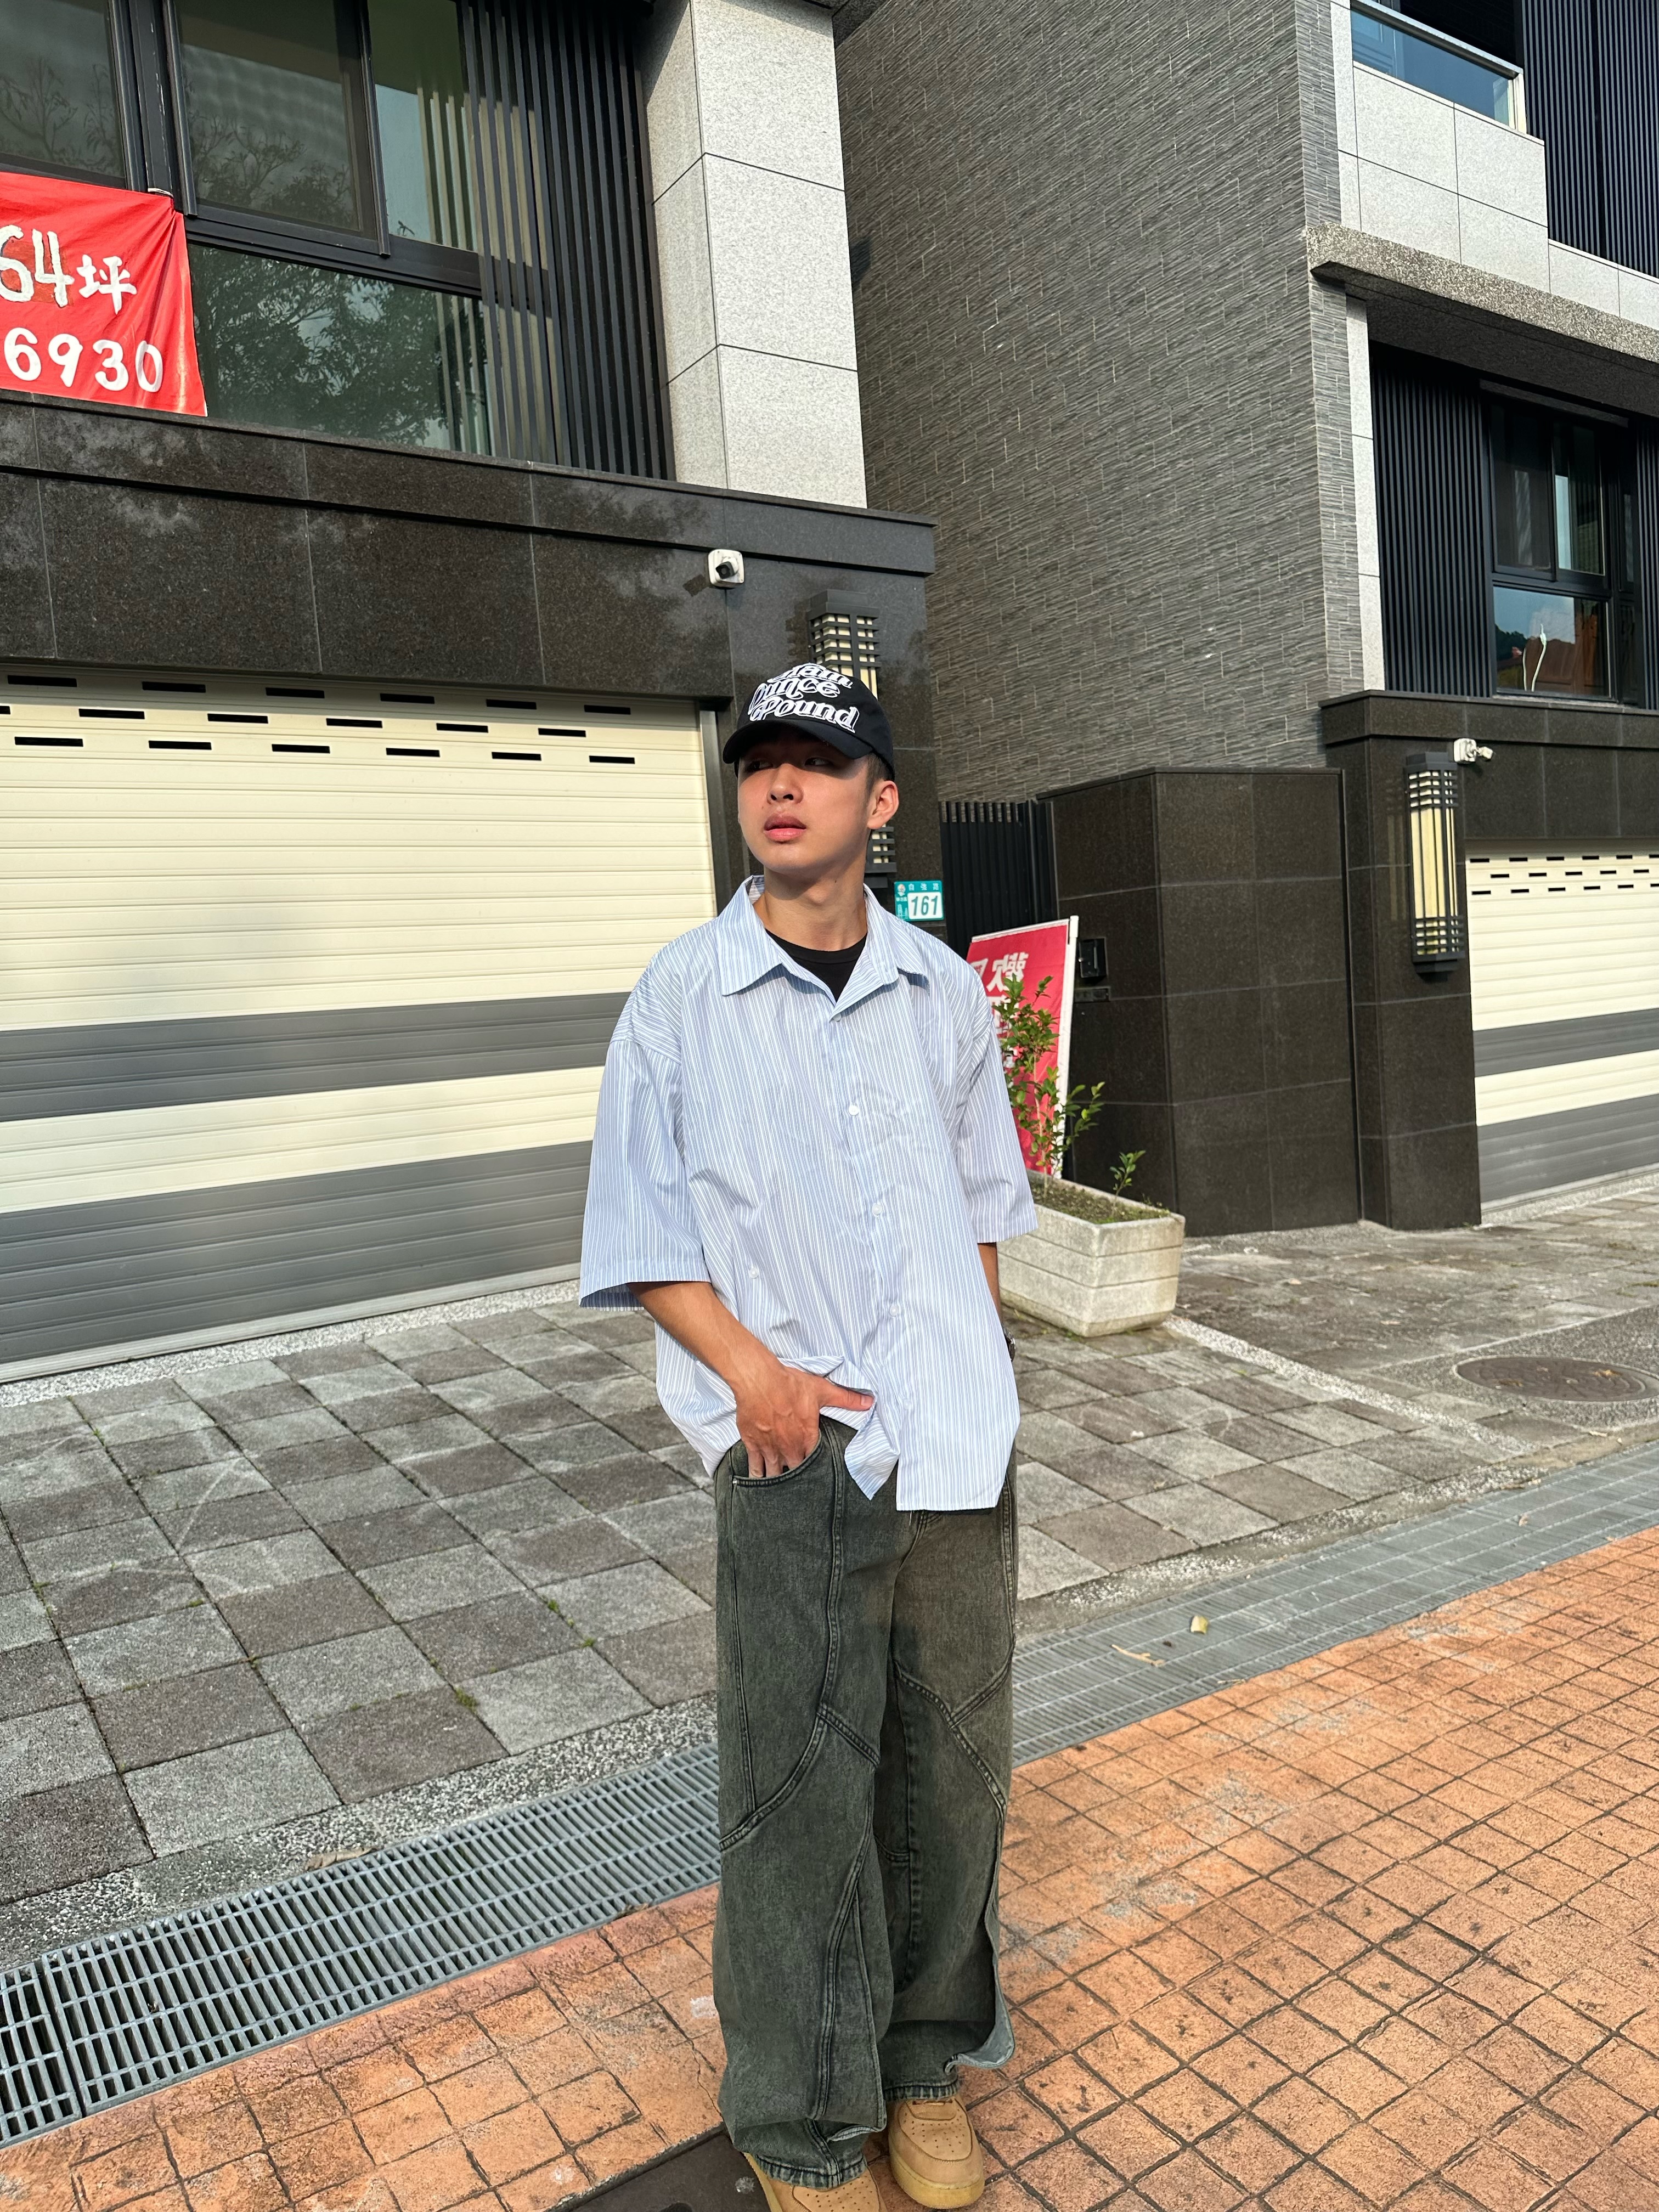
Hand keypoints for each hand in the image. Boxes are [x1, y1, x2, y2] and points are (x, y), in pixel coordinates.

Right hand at [732, 1354, 873, 1477]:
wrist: (760, 1381)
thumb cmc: (790, 1385)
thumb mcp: (822, 1390)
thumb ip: (846, 1399)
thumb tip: (869, 1402)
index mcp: (808, 1437)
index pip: (816, 1461)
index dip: (817, 1468)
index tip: (817, 1472)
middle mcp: (790, 1447)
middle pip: (796, 1472)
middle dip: (798, 1478)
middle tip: (800, 1485)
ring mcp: (770, 1448)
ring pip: (775, 1474)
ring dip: (778, 1482)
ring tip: (780, 1490)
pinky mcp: (753, 1444)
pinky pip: (755, 1466)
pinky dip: (756, 1476)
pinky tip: (758, 1482)